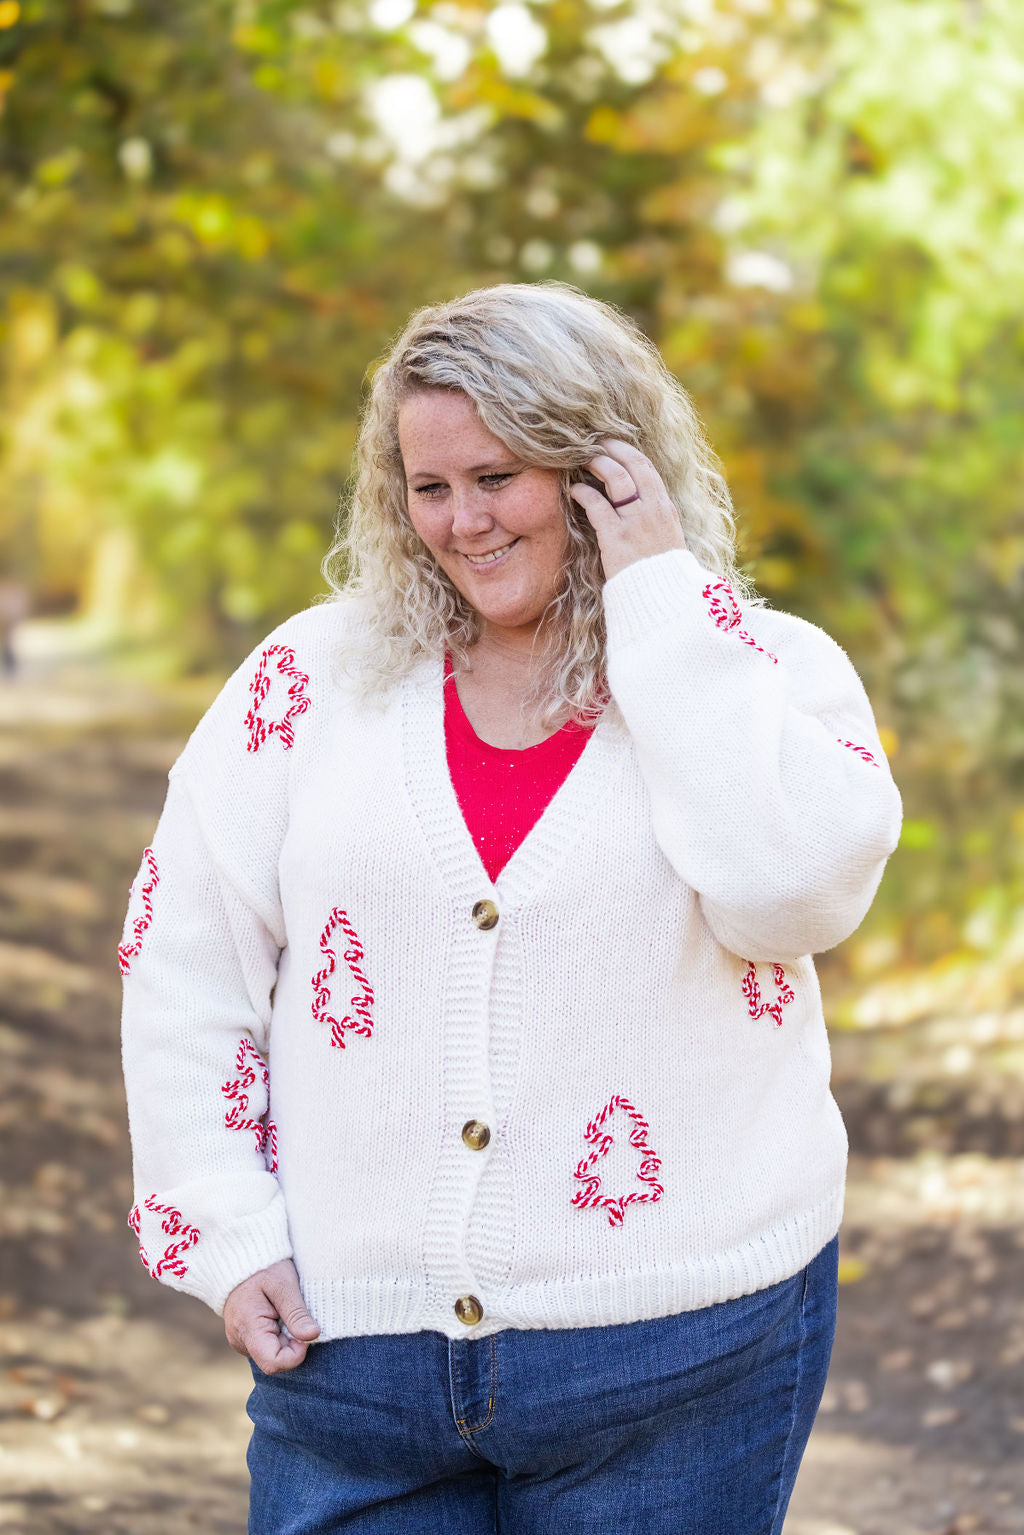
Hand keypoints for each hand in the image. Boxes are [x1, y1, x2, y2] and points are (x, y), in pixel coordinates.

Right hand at [223, 1257, 320, 1373]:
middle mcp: (240, 1341)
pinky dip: (278, 1334)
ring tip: (284, 1311)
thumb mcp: (283, 1285)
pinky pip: (266, 1346)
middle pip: (274, 1361)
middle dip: (292, 1344)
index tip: (303, 1329)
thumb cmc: (263, 1268)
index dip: (296, 1352)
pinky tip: (278, 1314)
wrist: (239, 1258)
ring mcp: (240, 1341)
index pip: (274, 1363)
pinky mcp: (244, 1337)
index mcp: (248, 1328)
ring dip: (286, 1338)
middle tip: (295, 1315)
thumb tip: (313, 1335)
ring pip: (271, 1354)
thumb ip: (296, 1313)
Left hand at [568, 438, 686, 580]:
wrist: (664, 601)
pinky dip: (582, 492)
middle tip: (592, 443)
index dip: (627, 452)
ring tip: (580, 460)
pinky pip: (596, 504)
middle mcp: (653, 510)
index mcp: (665, 509)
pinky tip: (573, 490)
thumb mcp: (667, 541)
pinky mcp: (616, 537)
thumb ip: (654, 521)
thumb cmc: (662, 576)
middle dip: (611, 448)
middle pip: (632, 463)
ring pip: (615, 477)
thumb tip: (638, 507)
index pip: (647, 468)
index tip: (612, 446)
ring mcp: (635, 522)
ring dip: (595, 463)